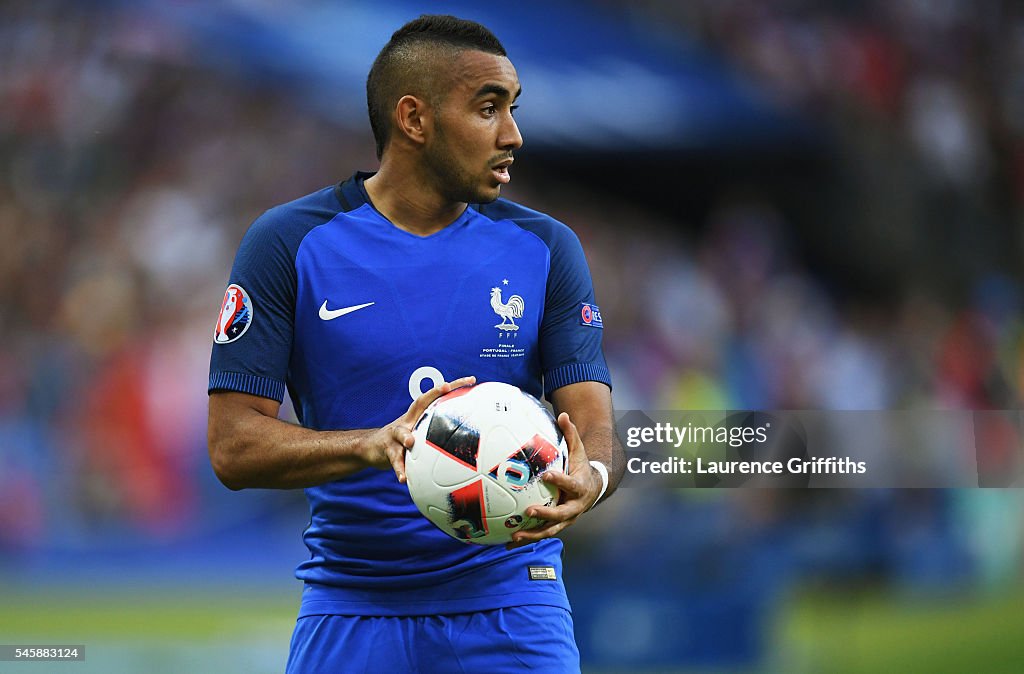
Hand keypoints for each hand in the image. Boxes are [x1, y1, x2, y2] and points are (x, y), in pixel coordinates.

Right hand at [363, 376, 475, 480]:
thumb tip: (467, 444)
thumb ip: (436, 434)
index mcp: (418, 416)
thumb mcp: (418, 434)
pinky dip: (399, 469)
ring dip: (406, 436)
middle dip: (434, 392)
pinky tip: (404, 479)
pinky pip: (394, 460)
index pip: (436, 397)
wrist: (371, 447)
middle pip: (420, 402)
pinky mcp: (387, 450)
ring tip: (410, 442)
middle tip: (446, 386)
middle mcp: (407, 420)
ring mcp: (395, 434)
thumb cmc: (403, 441)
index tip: (470, 379)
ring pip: (400, 433)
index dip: (453, 386)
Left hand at [506, 411, 601, 549]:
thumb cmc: (580, 466)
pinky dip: (526, 539)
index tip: (548, 476)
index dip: (560, 481)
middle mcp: (574, 507)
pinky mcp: (556, 526)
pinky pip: (540, 534)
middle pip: (561, 514)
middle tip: (529, 510)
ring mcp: (565, 520)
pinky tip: (507, 543)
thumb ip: (571, 434)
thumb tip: (563, 414)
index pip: (571, 485)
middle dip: (546, 514)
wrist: (592, 489)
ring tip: (515, 535)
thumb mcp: (579, 450)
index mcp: (579, 487)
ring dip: (533, 534)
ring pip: (550, 530)